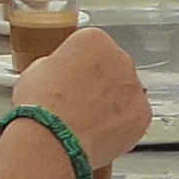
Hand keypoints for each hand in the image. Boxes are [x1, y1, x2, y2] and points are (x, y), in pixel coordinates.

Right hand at [9, 26, 150, 174]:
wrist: (52, 138)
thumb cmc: (41, 106)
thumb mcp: (36, 71)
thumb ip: (55, 66)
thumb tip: (57, 73)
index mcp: (94, 40)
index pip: (91, 49)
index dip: (77, 68)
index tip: (70, 80)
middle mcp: (120, 58)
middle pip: (112, 69)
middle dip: (98, 86)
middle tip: (78, 104)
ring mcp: (134, 87)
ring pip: (124, 94)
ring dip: (111, 106)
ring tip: (86, 123)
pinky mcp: (143, 114)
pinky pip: (133, 118)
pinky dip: (121, 127)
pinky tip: (99, 134)